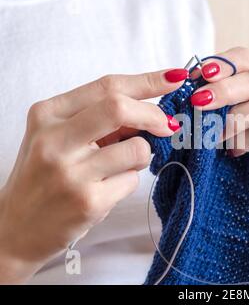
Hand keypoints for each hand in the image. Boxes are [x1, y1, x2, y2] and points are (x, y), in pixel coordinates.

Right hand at [0, 68, 186, 282]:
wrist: (16, 228)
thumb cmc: (44, 176)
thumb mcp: (58, 137)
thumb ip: (98, 119)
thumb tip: (151, 111)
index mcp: (48, 114)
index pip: (106, 86)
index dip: (148, 80)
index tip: (175, 77)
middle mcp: (55, 139)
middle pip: (120, 107)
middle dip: (154, 114)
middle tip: (167, 125)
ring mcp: (71, 172)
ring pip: (137, 148)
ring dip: (142, 155)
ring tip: (122, 166)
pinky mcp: (88, 201)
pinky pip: (133, 180)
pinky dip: (130, 180)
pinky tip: (109, 188)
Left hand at [190, 47, 248, 170]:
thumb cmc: (236, 132)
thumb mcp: (220, 107)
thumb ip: (209, 88)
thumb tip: (187, 76)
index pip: (247, 58)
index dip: (224, 64)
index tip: (202, 74)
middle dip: (225, 90)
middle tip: (200, 102)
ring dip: (235, 119)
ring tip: (216, 134)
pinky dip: (243, 141)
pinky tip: (234, 150)